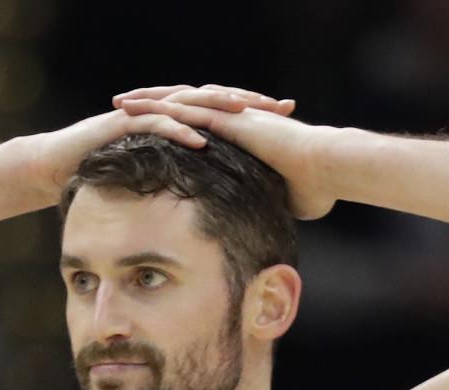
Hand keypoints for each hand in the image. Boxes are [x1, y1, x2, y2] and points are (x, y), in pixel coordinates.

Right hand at [25, 88, 294, 202]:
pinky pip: (157, 123)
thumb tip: (220, 207)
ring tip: (249, 114)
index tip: (290, 123)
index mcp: (176, 123)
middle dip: (249, 103)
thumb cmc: (104, 180)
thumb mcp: (153, 181)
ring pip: (188, 104)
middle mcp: (164, 111)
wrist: (54, 167)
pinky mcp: (124, 123)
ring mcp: (143, 113)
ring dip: (220, 108)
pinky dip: (179, 130)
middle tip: (281, 108)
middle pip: (214, 100)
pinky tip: (201, 138)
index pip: (223, 114)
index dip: (256, 116)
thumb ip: (184, 183)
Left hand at [112, 84, 337, 219]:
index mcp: (241, 134)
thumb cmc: (313, 189)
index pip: (199, 123)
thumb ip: (263, 207)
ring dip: (150, 100)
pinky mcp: (233, 118)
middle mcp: (233, 118)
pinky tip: (140, 108)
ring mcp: (232, 115)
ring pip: (182, 99)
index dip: (173, 123)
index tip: (148, 128)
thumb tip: (259, 231)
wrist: (327, 170)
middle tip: (123, 106)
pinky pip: (191, 108)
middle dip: (153, 105)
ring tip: (121, 102)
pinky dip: (164, 106)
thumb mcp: (279, 201)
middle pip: (184, 104)